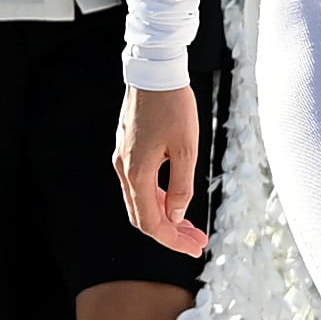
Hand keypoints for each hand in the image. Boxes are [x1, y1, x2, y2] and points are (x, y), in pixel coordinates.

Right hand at [116, 86, 208, 259]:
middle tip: (196, 240)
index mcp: (137, 172)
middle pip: (143, 216)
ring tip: (190, 224)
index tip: (195, 247)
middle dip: (170, 233)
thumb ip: (181, 187)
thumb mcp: (186, 149)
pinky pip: (139, 184)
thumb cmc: (172, 106)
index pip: (152, 222)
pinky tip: (174, 199)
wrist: (154, 71)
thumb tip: (175, 215)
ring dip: (164, 216)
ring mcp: (124, 158)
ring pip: (140, 201)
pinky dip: (157, 199)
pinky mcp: (128, 148)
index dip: (173, 240)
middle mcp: (124, 168)